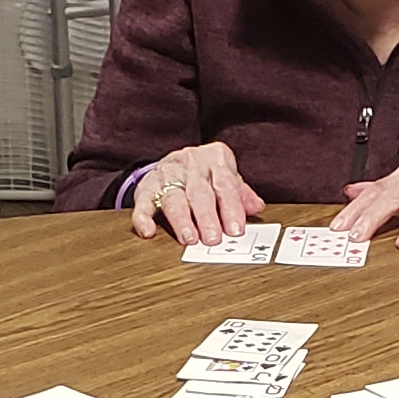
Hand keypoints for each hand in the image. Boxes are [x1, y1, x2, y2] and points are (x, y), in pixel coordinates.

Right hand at [123, 142, 263, 244]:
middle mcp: (190, 164)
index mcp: (214, 159)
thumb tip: (256, 207)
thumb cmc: (206, 173)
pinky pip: (142, 203)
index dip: (231, 207)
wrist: (175, 160)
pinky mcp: (146, 187)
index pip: (225, 183)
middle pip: (200, 193)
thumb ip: (240, 192)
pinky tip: (148, 231)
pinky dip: (143, 218)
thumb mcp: (226, 176)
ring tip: (189, 238)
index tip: (236, 229)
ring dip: (182, 220)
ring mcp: (166, 175)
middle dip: (207, 217)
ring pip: (174, 198)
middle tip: (214, 238)